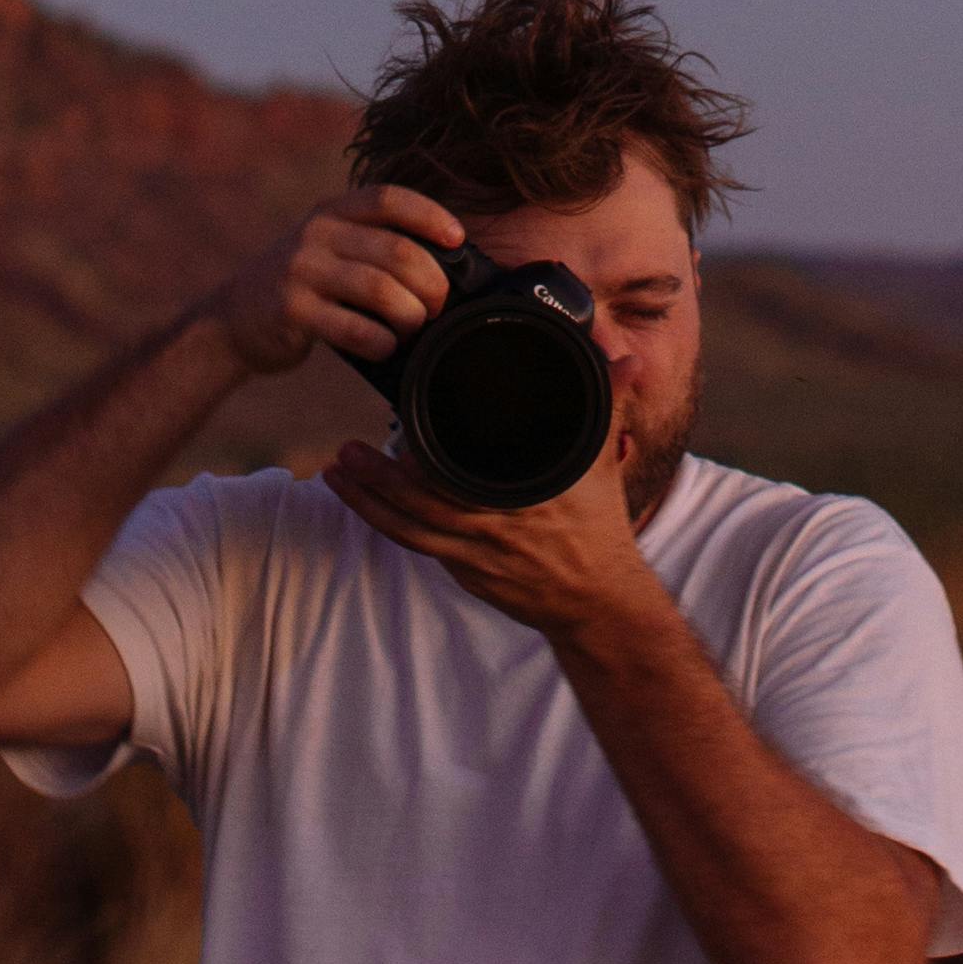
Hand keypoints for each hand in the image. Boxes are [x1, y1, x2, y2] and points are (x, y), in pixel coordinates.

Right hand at [209, 179, 464, 385]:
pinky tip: (386, 347)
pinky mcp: (292, 310)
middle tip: (438, 305)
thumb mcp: (328, 247)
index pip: (389, 198)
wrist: (232, 319)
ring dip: (410, 315)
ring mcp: (301, 270)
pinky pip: (353, 327)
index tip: (458, 239)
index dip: (430, 215)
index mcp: (332, 211)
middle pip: (397, 251)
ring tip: (413, 328)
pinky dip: (381, 341)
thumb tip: (446, 266)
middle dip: (432, 282)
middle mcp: (317, 233)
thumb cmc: (303, 286)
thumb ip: (372, 246)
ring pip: (380, 289)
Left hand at [324, 417, 656, 650]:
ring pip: (409, 531)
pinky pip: (418, 545)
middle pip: (421, 508)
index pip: (464, 479)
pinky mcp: (465, 574)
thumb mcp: (601, 463)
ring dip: (368, 503)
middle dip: (378, 482)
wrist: (597, 602)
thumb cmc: (599, 529)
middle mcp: (492, 532)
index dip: (425, 463)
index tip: (396, 432)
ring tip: (336, 473)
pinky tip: (364, 502)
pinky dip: (388, 523)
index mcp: (522, 499)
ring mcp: (474, 558)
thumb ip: (607, 406)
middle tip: (346, 452)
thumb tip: (626, 361)